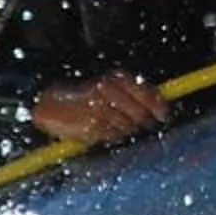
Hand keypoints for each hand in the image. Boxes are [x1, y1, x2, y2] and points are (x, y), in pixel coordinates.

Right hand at [31, 72, 169, 146]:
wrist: (51, 103)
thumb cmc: (83, 95)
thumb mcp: (107, 85)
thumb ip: (131, 92)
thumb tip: (158, 106)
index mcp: (116, 78)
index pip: (147, 94)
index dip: (159, 107)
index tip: (164, 115)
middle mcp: (111, 92)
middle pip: (141, 114)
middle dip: (143, 121)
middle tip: (141, 123)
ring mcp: (102, 110)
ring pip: (128, 127)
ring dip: (125, 129)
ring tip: (112, 122)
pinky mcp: (93, 126)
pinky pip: (113, 136)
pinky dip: (112, 135)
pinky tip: (103, 129)